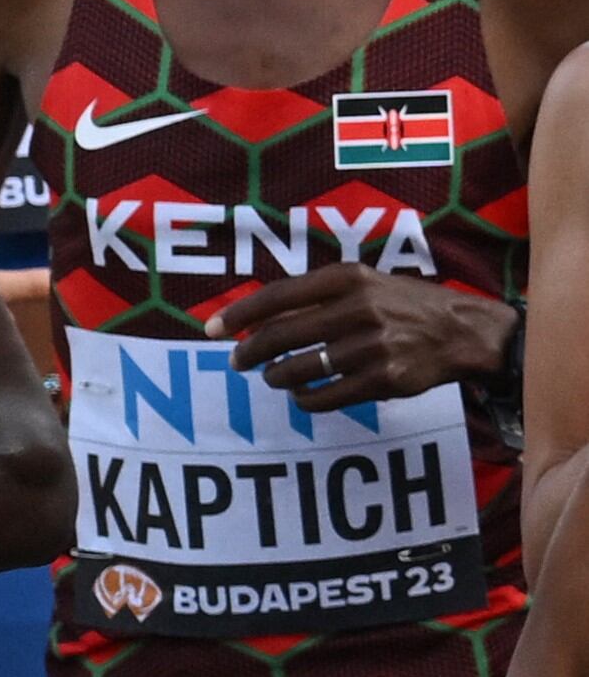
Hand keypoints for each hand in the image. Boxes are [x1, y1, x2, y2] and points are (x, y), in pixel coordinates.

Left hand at [207, 264, 518, 411]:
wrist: (463, 332)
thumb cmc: (402, 304)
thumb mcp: (363, 282)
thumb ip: (316, 295)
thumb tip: (259, 316)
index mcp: (346, 278)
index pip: (277, 296)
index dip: (240, 315)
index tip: (212, 329)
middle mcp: (357, 308)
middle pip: (281, 335)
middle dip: (250, 351)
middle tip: (237, 361)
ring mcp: (371, 346)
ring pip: (300, 368)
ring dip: (277, 376)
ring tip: (272, 377)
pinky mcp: (383, 380)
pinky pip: (327, 396)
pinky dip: (306, 398)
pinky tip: (302, 395)